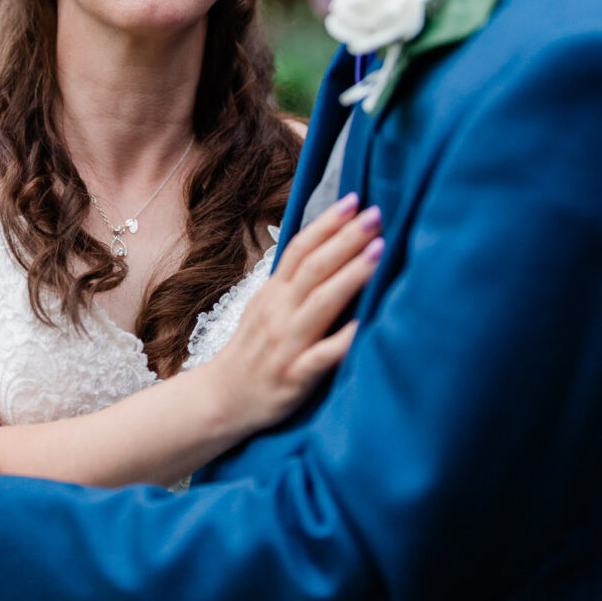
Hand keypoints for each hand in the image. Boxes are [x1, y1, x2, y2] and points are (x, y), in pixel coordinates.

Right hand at [203, 193, 382, 439]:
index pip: (299, 248)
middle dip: (346, 239)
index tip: (354, 200)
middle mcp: (279, 313)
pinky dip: (345, 339)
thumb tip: (332, 251)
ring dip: (352, 274)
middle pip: (314, 267)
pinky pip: (323, 356)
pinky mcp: (295, 377)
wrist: (222, 401)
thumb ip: (294, 283)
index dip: (326, 223)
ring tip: (379, 250)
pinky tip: (369, 323)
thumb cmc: (253, 352)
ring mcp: (286, 344)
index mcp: (273, 293)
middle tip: (376, 214)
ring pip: (321, 302)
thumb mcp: (266, 308)